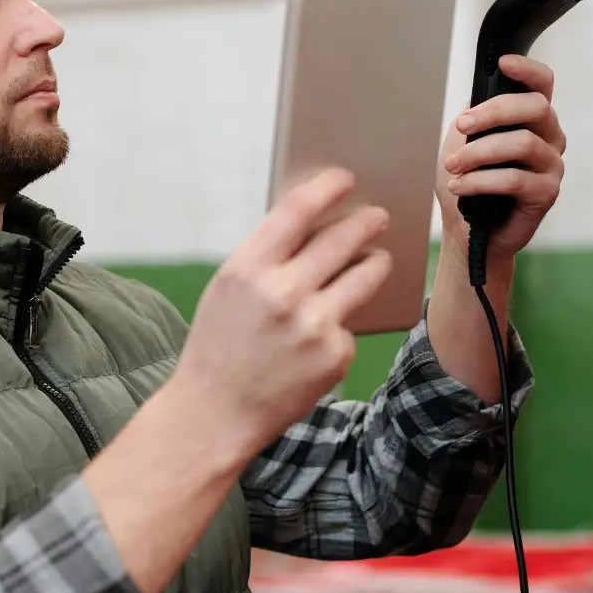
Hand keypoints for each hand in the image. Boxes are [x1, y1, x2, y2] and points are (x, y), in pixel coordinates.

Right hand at [169, 168, 391, 453]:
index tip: (344, 178)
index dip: (326, 187)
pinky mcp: (334, 355)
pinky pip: (350, 325)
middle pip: (342, 239)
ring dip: (376, 262)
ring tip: (377, 259)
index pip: (296, 210)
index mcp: (246, 269)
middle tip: (378, 215)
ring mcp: (312, 326)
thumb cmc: (219, 346)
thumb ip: (266, 258)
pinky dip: (342, 325)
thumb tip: (315, 224)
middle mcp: (282, 293)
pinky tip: (323, 335)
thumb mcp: (228, 291)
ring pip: (365, 275)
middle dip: (366, 222)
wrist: (214, 414)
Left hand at [437, 54, 565, 257]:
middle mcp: (549, 137)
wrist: (466, 229)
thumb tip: (476, 101)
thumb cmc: (469, 181)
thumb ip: (476, 116)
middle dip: (493, 112)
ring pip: (522, 143)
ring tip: (452, 166)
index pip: (543, 84)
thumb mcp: (465, 141)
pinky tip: (459, 186)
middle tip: (461, 126)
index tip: (503, 63)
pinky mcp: (547, 193)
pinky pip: (515, 179)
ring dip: (479, 153)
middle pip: (535, 107)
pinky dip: (480, 181)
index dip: (528, 69)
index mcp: (532, 119)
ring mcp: (551, 165)